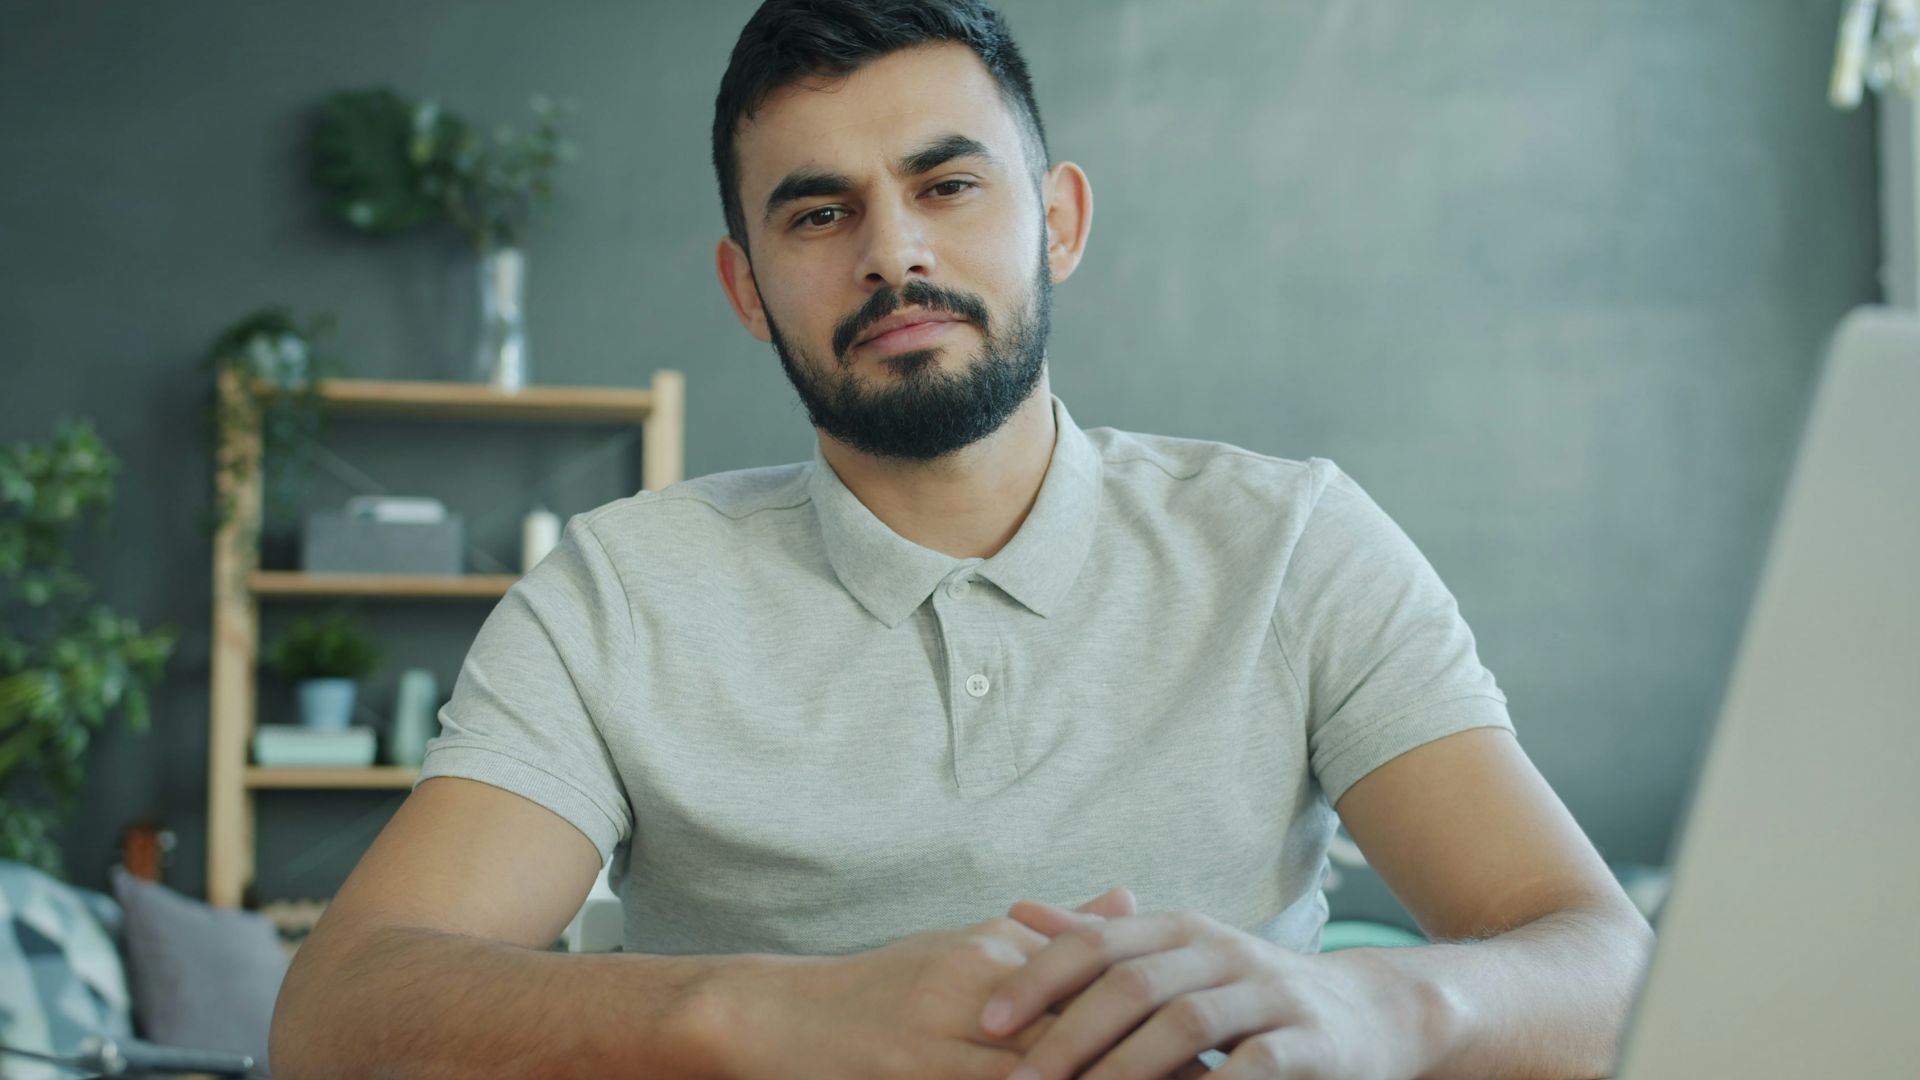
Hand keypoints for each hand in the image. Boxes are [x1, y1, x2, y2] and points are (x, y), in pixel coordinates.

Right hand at [715, 888, 1203, 1078]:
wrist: (780, 1020)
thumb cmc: (882, 985)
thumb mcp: (965, 944)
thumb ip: (1049, 931)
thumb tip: (1131, 898)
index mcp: (995, 959)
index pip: (1094, 986)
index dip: (1157, 1017)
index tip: (1220, 1038)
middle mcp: (975, 1003)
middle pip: (1081, 1040)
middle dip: (1149, 1067)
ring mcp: (946, 1055)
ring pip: (1047, 1076)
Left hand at [979, 898, 1427, 1079]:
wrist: (1372, 1013)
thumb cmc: (1250, 989)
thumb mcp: (1178, 954)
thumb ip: (1100, 938)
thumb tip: (1017, 910)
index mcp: (1179, 929)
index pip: (1096, 943)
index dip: (1038, 978)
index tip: (987, 1023)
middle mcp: (1219, 951)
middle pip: (1132, 984)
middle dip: (1068, 1036)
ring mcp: (1266, 994)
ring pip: (1184, 1026)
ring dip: (1124, 1071)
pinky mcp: (1307, 1043)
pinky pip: (1251, 1068)